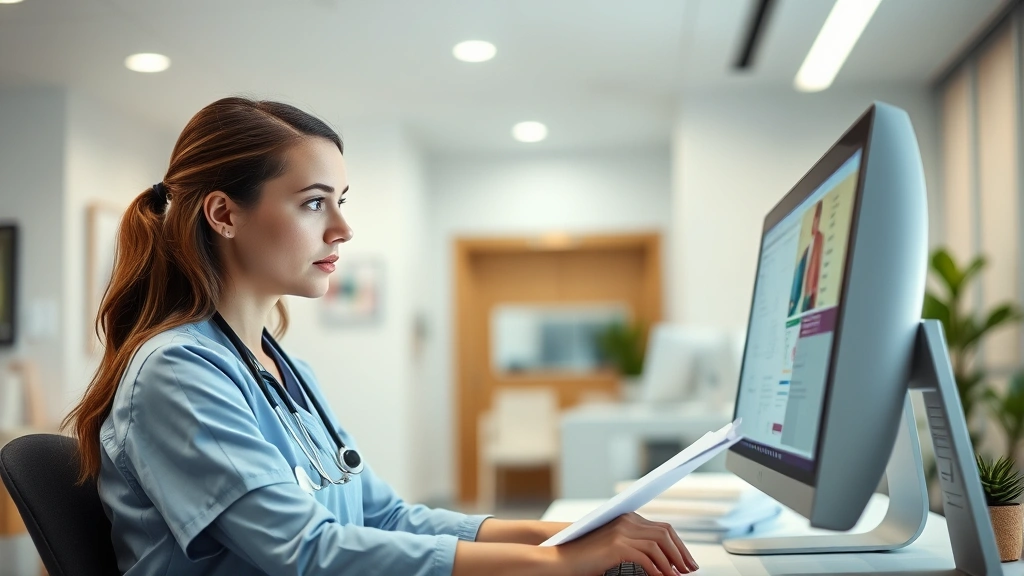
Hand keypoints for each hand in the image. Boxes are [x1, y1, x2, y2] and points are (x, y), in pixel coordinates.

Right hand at [552, 513, 697, 575]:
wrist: (560, 557)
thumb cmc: (585, 556)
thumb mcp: (615, 548)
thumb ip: (636, 547)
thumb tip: (663, 560)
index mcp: (627, 518)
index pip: (663, 528)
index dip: (679, 545)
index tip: (686, 561)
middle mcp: (626, 521)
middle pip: (665, 533)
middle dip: (681, 553)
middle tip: (689, 570)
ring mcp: (621, 532)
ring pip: (658, 544)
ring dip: (671, 563)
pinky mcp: (615, 546)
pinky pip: (645, 557)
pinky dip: (657, 569)